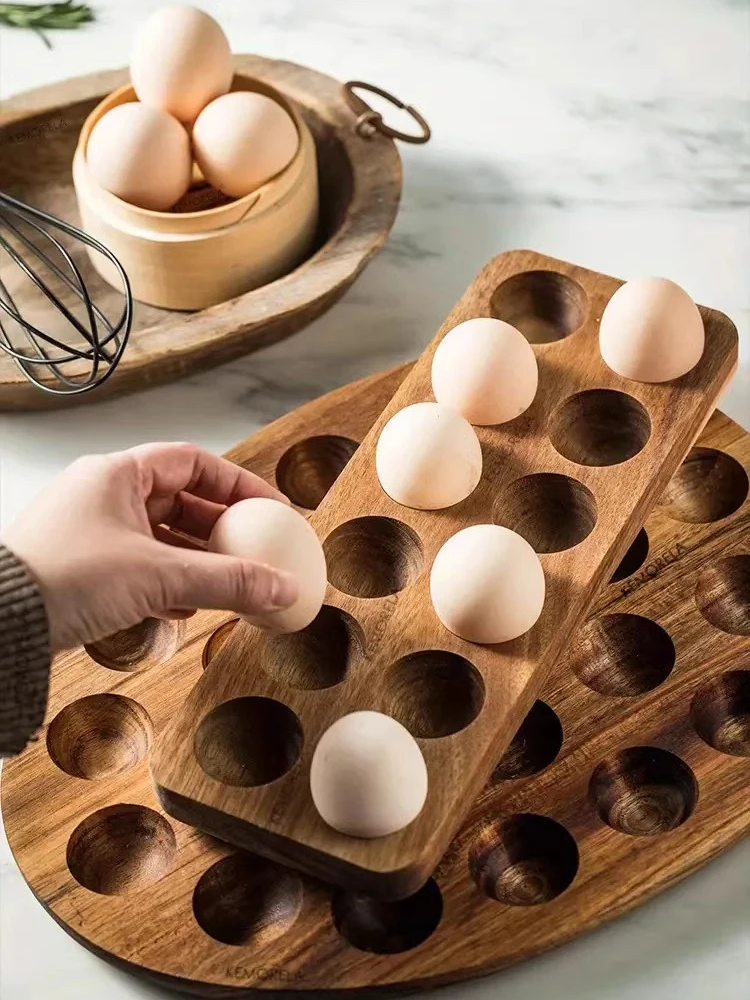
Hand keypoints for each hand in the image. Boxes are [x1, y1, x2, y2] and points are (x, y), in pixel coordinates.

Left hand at [1, 442, 297, 652]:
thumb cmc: (62, 580)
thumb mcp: (158, 576)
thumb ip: (228, 581)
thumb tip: (282, 588)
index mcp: (117, 474)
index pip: (194, 462)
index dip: (238, 483)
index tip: (270, 509)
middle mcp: (102, 495)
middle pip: (180, 501)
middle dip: (222, 530)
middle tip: (256, 552)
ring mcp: (89, 531)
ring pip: (160, 536)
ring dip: (198, 560)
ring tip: (229, 584)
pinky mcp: (80, 567)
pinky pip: (139, 565)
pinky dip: (168, 581)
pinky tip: (187, 605)